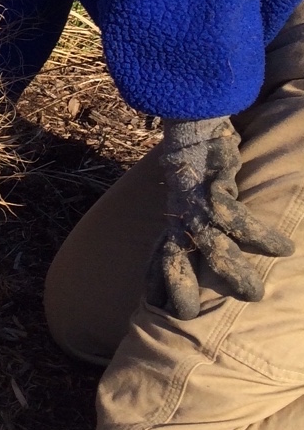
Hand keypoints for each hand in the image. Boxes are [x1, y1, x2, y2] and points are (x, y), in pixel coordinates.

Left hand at [149, 116, 293, 318]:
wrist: (194, 124)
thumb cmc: (196, 167)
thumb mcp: (186, 197)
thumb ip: (190, 222)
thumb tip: (188, 245)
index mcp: (174, 218)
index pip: (160, 254)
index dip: (155, 279)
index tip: (155, 304)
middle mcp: (181, 214)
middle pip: (175, 256)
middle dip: (180, 286)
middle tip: (189, 315)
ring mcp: (197, 204)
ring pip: (212, 246)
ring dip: (232, 273)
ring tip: (254, 295)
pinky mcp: (217, 190)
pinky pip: (240, 220)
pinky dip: (262, 237)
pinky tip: (284, 249)